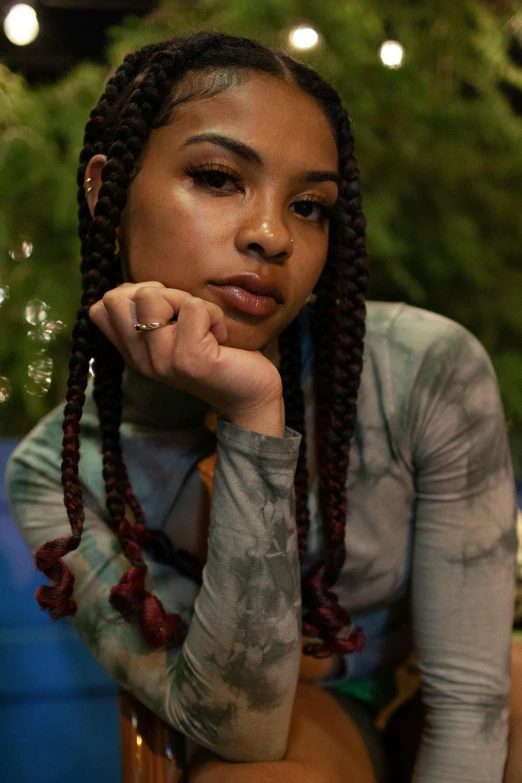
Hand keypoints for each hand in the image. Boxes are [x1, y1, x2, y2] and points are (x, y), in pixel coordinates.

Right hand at [88, 282, 282, 416]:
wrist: (249, 395)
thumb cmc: (217, 356)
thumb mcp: (174, 333)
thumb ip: (152, 314)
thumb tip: (143, 284)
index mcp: (133, 352)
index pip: (99, 309)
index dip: (131, 294)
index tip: (164, 309)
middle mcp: (141, 359)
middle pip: (117, 298)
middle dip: (157, 292)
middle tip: (184, 314)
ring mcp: (162, 361)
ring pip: (152, 296)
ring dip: (186, 300)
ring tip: (204, 326)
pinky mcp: (189, 359)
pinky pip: (194, 307)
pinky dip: (214, 314)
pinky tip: (221, 337)